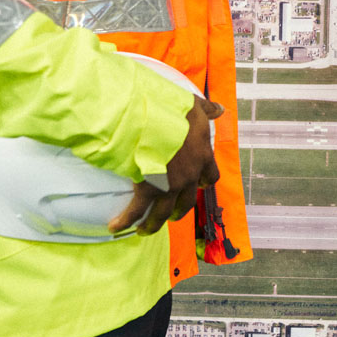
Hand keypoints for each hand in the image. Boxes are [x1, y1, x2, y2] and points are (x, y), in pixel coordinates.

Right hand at [109, 95, 222, 235]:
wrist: (151, 119)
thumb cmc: (174, 110)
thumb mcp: (195, 107)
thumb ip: (207, 111)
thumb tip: (219, 109)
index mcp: (202, 155)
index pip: (211, 176)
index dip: (205, 183)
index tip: (200, 186)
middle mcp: (190, 175)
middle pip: (188, 201)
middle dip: (179, 210)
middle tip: (171, 215)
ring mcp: (170, 186)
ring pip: (164, 213)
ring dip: (154, 224)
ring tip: (144, 229)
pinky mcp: (148, 190)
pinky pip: (136, 212)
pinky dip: (126, 221)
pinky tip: (116, 226)